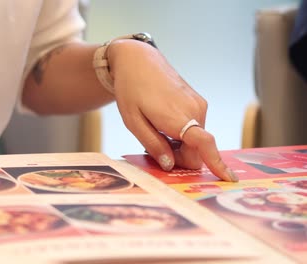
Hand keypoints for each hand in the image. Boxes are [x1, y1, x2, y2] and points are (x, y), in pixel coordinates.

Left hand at [108, 40, 237, 181]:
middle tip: (153, 149)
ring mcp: (199, 105)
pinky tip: (163, 124)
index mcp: (178, 117)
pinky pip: (195, 128)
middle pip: (196, 150)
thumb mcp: (133, 121)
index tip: (229, 179)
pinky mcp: (197, 102)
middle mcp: (196, 111)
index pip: (204, 144)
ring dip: (178, 145)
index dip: (217, 164)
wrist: (138, 60)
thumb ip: (153, 144)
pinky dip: (181, 134)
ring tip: (155, 131)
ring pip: (195, 140)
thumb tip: (170, 165)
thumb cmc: (130, 90)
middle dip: (179, 157)